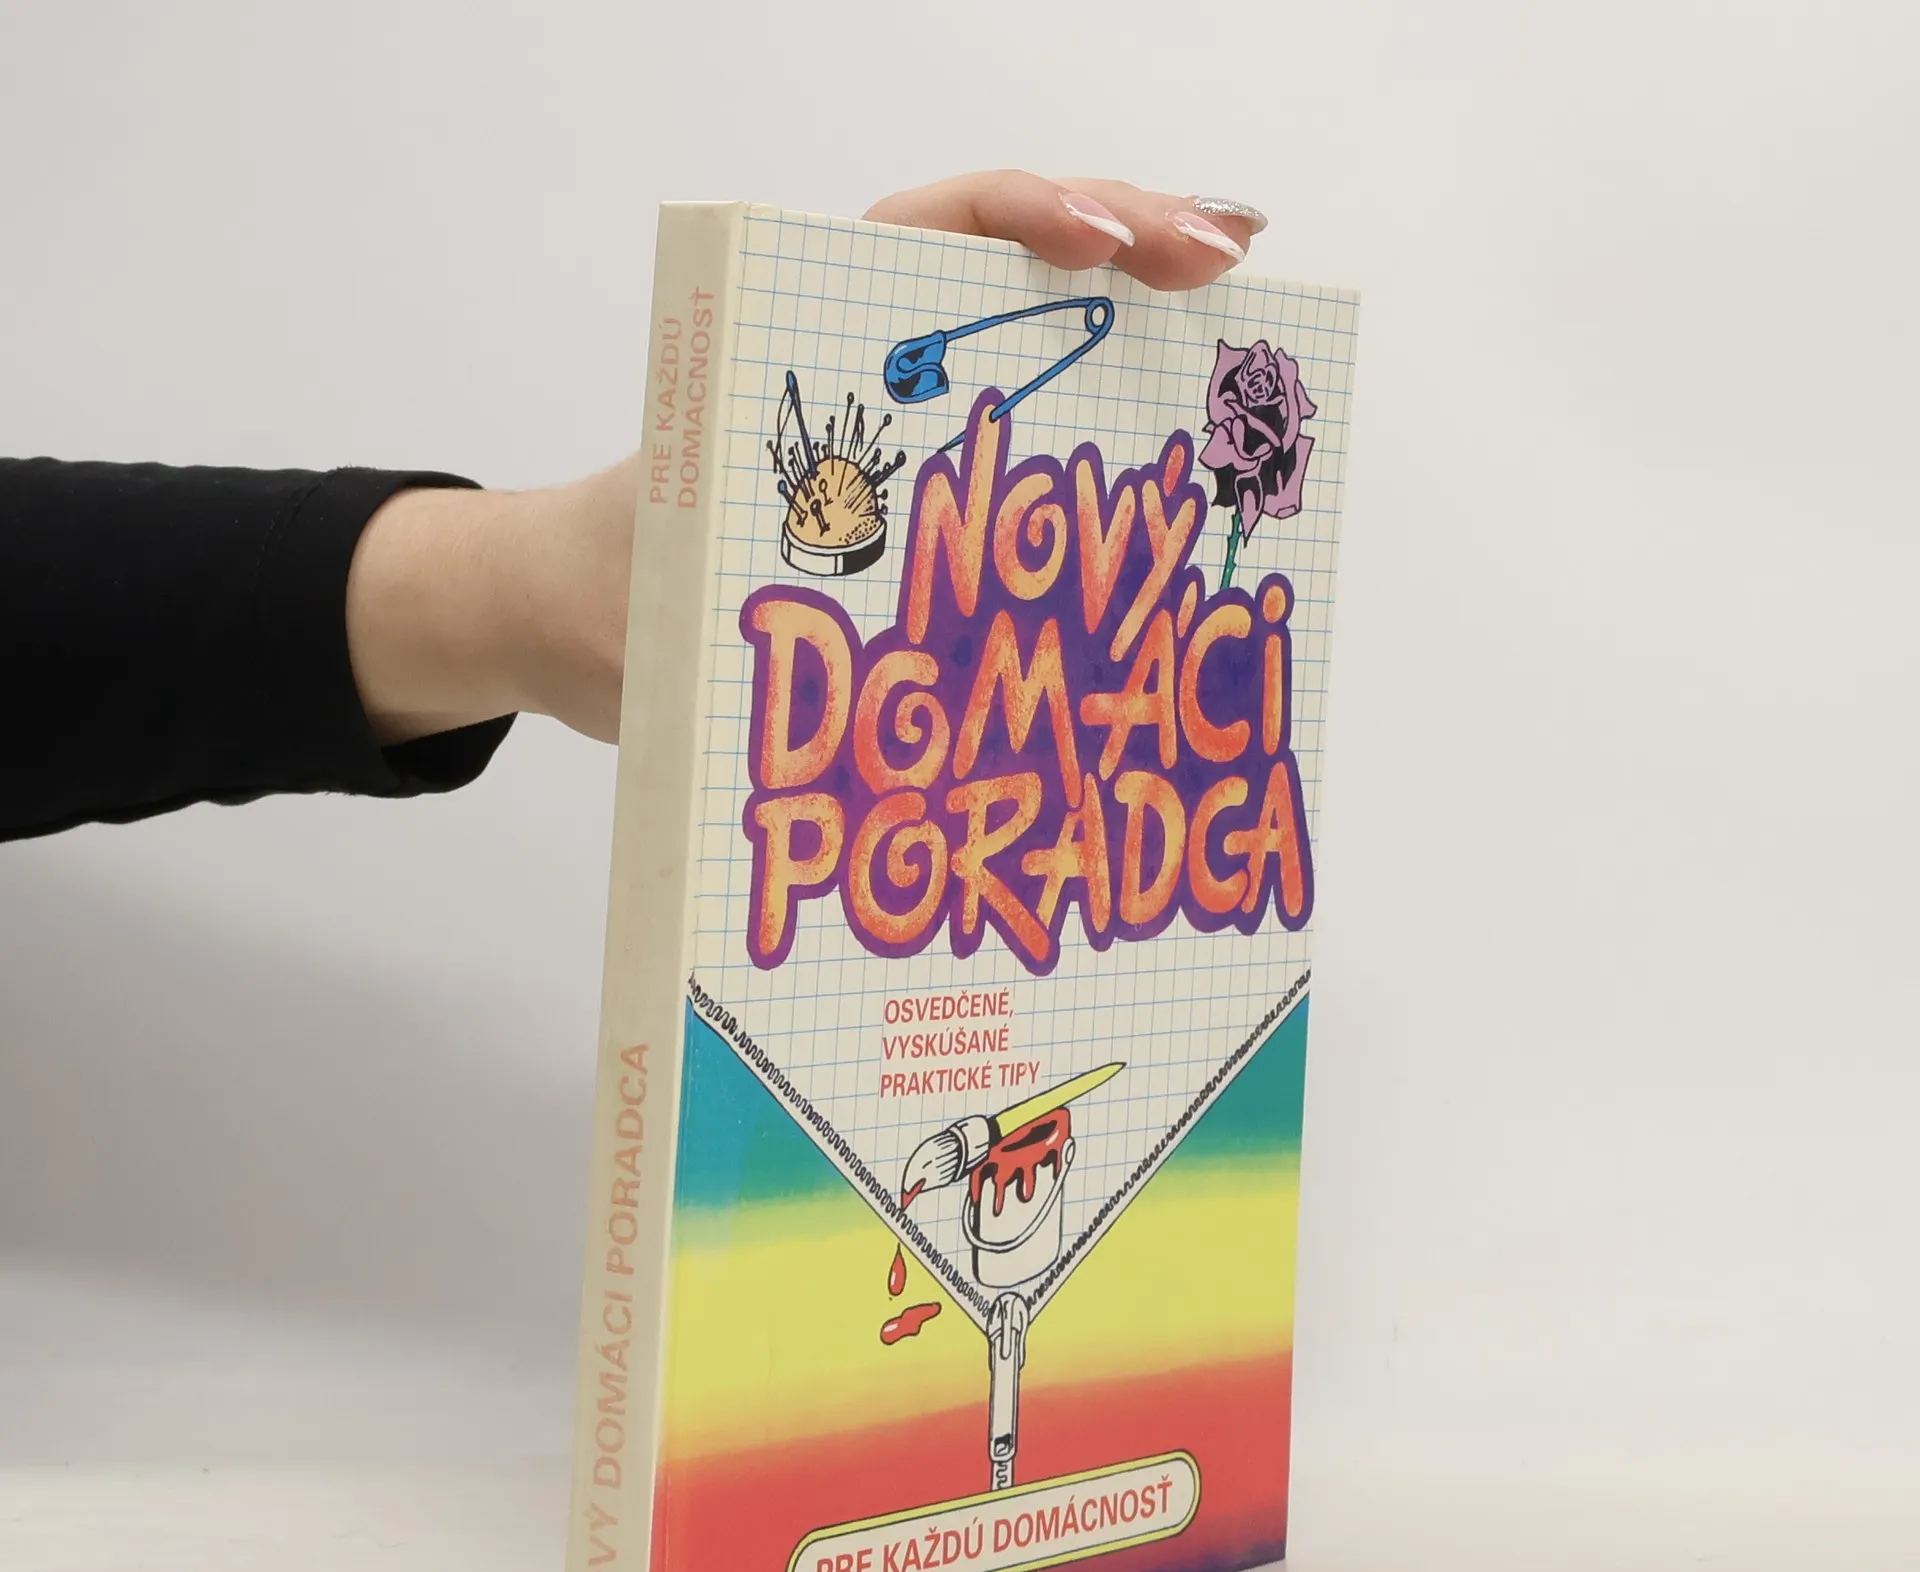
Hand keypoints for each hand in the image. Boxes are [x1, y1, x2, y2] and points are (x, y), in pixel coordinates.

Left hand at [346, 177, 1265, 747]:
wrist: (568, 621)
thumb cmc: (602, 596)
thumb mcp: (653, 610)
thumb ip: (712, 642)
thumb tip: (806, 705)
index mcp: (791, 352)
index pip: (923, 238)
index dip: (1028, 221)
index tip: (1113, 248)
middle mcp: (858, 365)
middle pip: (1004, 258)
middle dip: (1128, 239)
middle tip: (1231, 262)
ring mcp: (899, 418)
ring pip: (1029, 329)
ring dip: (1139, 309)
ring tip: (1242, 304)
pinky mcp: (919, 484)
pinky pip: (1026, 429)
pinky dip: (1108, 413)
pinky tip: (1184, 431)